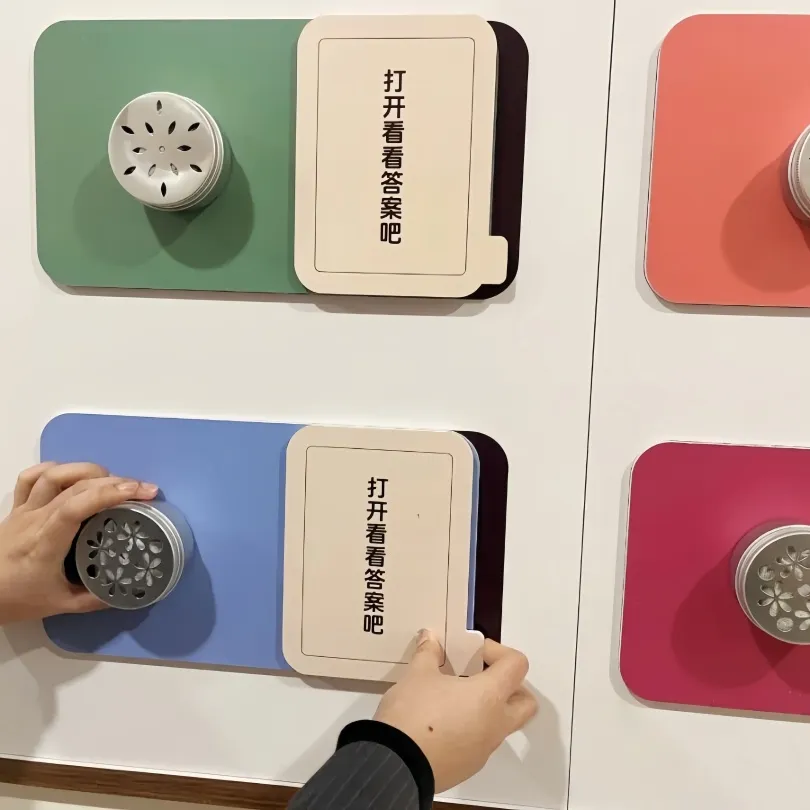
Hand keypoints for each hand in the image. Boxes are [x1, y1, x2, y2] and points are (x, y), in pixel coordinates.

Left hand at [0, 462, 157, 624]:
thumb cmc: (15, 599)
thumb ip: (94, 598)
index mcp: (45, 543)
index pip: (76, 507)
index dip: (109, 494)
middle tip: (143, 489)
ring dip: (88, 470)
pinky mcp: (16, 508)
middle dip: (115, 482)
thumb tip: (127, 591)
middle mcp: (34, 520)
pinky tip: (74, 473)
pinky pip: (30, 478)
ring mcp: (23, 511)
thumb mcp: (59, 606)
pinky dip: (55, 468)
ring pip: (54, 475)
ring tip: (113, 479)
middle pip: (75, 487)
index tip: (140, 493)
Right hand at [374, 630, 536, 792]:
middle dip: (510, 686)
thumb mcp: (417, 674)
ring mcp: (485, 750)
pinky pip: (481, 744)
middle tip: (481, 677)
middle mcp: (495, 724)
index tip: (474, 653)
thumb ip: (429, 653)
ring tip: (453, 699)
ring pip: (502, 725)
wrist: (395, 764)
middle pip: (525, 702)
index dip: (499, 652)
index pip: (517, 665)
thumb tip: (430, 639)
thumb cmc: (413, 713)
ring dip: (488, 709)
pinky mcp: (469, 767)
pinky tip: (441, 724)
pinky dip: (471, 730)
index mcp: (489, 696)